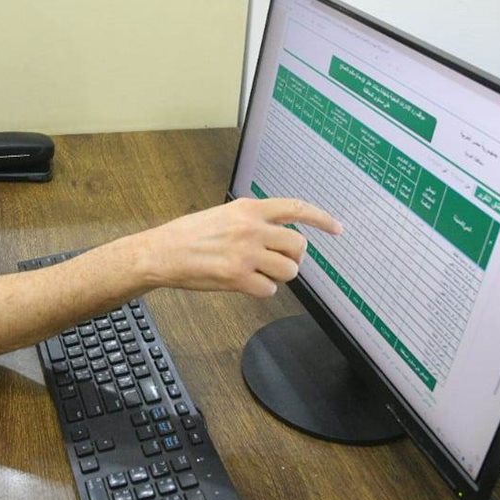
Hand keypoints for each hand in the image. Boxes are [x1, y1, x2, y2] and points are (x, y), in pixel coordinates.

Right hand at [144, 197, 342, 298]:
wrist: (162, 252)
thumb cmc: (190, 234)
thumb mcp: (225, 214)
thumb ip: (253, 219)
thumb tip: (279, 230)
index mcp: (248, 208)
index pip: (296, 208)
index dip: (322, 218)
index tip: (337, 228)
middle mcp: (251, 229)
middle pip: (299, 246)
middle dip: (294, 258)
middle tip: (280, 261)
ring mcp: (246, 254)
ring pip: (289, 271)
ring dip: (279, 276)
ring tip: (258, 272)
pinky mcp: (238, 278)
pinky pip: (270, 290)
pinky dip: (262, 290)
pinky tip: (245, 283)